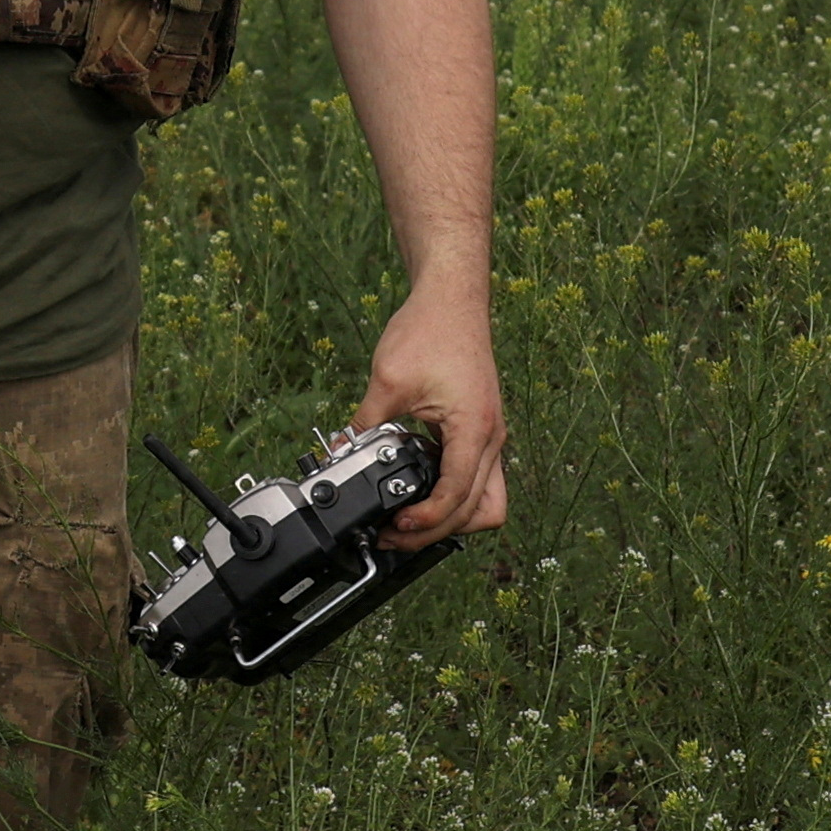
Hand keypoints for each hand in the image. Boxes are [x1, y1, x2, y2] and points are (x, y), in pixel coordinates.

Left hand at [356, 273, 505, 547]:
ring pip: (485, 500)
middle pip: (478, 511)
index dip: (426, 521)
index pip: (457, 496)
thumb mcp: (388, 380)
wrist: (452, 297)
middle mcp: (491, 437)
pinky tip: (419, 487)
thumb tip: (340, 452)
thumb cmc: (431, 329)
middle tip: (395, 533)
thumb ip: (364, 423)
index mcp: (474, 429)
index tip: (395, 524)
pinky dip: (454, 493)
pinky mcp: (480, 429)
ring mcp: (489, 435)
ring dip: (453, 517)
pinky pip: (477, 478)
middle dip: (437, 530)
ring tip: (410, 520)